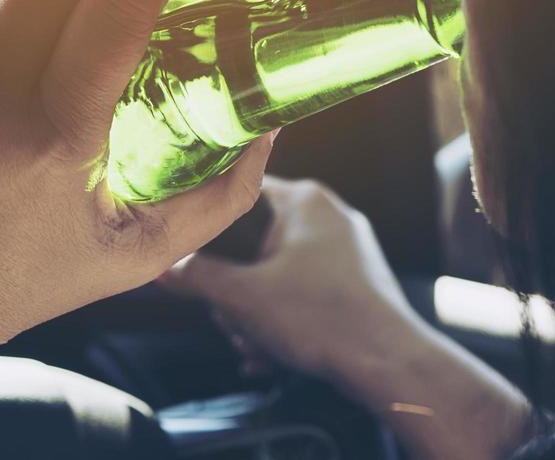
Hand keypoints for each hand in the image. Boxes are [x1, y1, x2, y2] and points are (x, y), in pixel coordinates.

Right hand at [164, 177, 532, 459]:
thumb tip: (165, 264)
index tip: (193, 255)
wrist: (388, 362)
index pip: (240, 192)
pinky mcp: (357, 281)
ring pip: (279, 274)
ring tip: (255, 348)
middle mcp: (328, 215)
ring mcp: (347, 248)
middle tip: (232, 321)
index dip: (210, 226)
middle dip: (236, 292)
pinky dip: (285, 321)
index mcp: (303, 200)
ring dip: (257, 315)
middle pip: (256, 243)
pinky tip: (272, 357)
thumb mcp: (243, 298)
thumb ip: (197, 275)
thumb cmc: (321, 318)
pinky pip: (305, 292)